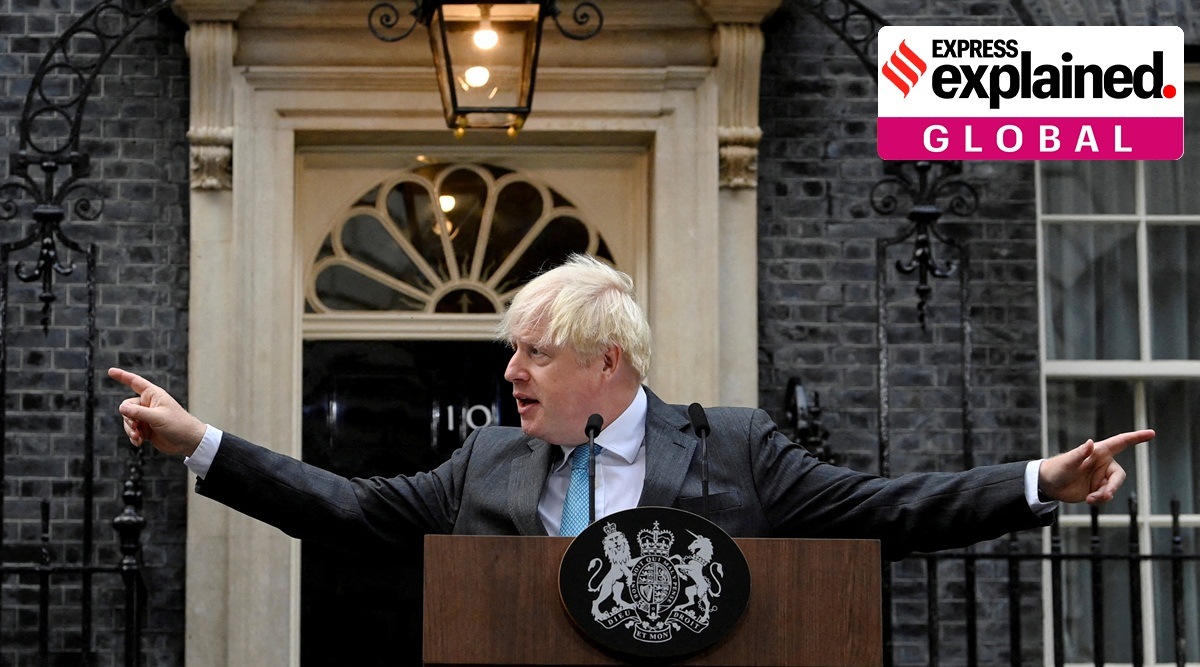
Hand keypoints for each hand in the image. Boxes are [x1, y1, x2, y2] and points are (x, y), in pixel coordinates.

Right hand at [109, 367, 205, 456]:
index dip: (122, 376)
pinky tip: (139, 442)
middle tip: (136, 426)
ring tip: (138, 437)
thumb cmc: (178, 425)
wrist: (188, 442)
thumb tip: (121, 408)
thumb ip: (138, 413)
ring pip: (128, 420)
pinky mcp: (146, 429)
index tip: (110, 371)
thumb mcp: (157, 417)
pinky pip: (132, 430)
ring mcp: (147, 417)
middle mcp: (148, 404)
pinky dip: (133, 436)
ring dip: (130, 429)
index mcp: (153, 395)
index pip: (135, 382)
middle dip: (128, 417)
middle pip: (127, 406)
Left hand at [1038, 429, 1154, 504]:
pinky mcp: (1098, 489)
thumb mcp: (1068, 462)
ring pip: (1113, 488)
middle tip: (1103, 495)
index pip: (1121, 443)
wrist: (1049, 485)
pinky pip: (1106, 496)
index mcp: (1099, 452)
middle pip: (1119, 476)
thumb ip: (1079, 454)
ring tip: (1090, 498)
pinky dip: (1100, 500)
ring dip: (1104, 495)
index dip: (1136, 438)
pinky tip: (1089, 500)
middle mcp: (1103, 464)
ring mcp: (1101, 477)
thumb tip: (1089, 443)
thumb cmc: (1057, 468)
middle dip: (1113, 487)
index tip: (1151, 433)